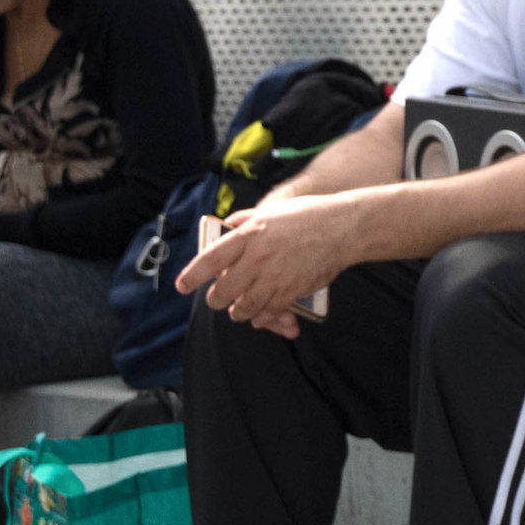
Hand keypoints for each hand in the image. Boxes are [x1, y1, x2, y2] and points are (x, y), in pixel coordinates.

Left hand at [176, 194, 360, 333]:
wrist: (343, 227)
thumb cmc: (308, 215)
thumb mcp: (271, 210)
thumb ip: (245, 220)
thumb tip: (227, 227)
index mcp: (249, 234)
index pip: (209, 259)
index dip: (192, 275)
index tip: (182, 286)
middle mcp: (257, 257)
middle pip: (222, 293)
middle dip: (217, 300)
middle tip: (218, 298)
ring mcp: (274, 277)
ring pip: (243, 308)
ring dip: (238, 310)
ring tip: (239, 307)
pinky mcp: (290, 292)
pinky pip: (268, 312)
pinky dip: (264, 314)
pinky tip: (265, 309)